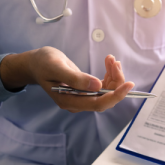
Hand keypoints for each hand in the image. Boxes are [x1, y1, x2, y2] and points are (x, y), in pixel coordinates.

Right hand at [6, 48, 133, 112]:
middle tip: (114, 62)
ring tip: (111, 59)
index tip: (128, 84)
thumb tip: (97, 86)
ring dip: (113, 76)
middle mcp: (77, 102)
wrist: (36, 63)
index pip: (97, 104)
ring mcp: (81, 97)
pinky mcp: (84, 90)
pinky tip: (109, 62)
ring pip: (105, 92)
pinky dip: (108, 75)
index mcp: (69, 101)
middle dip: (115, 82)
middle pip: (104, 99)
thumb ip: (76, 78)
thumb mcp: (57, 67)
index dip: (115, 96)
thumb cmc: (43, 63)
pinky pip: (102, 86)